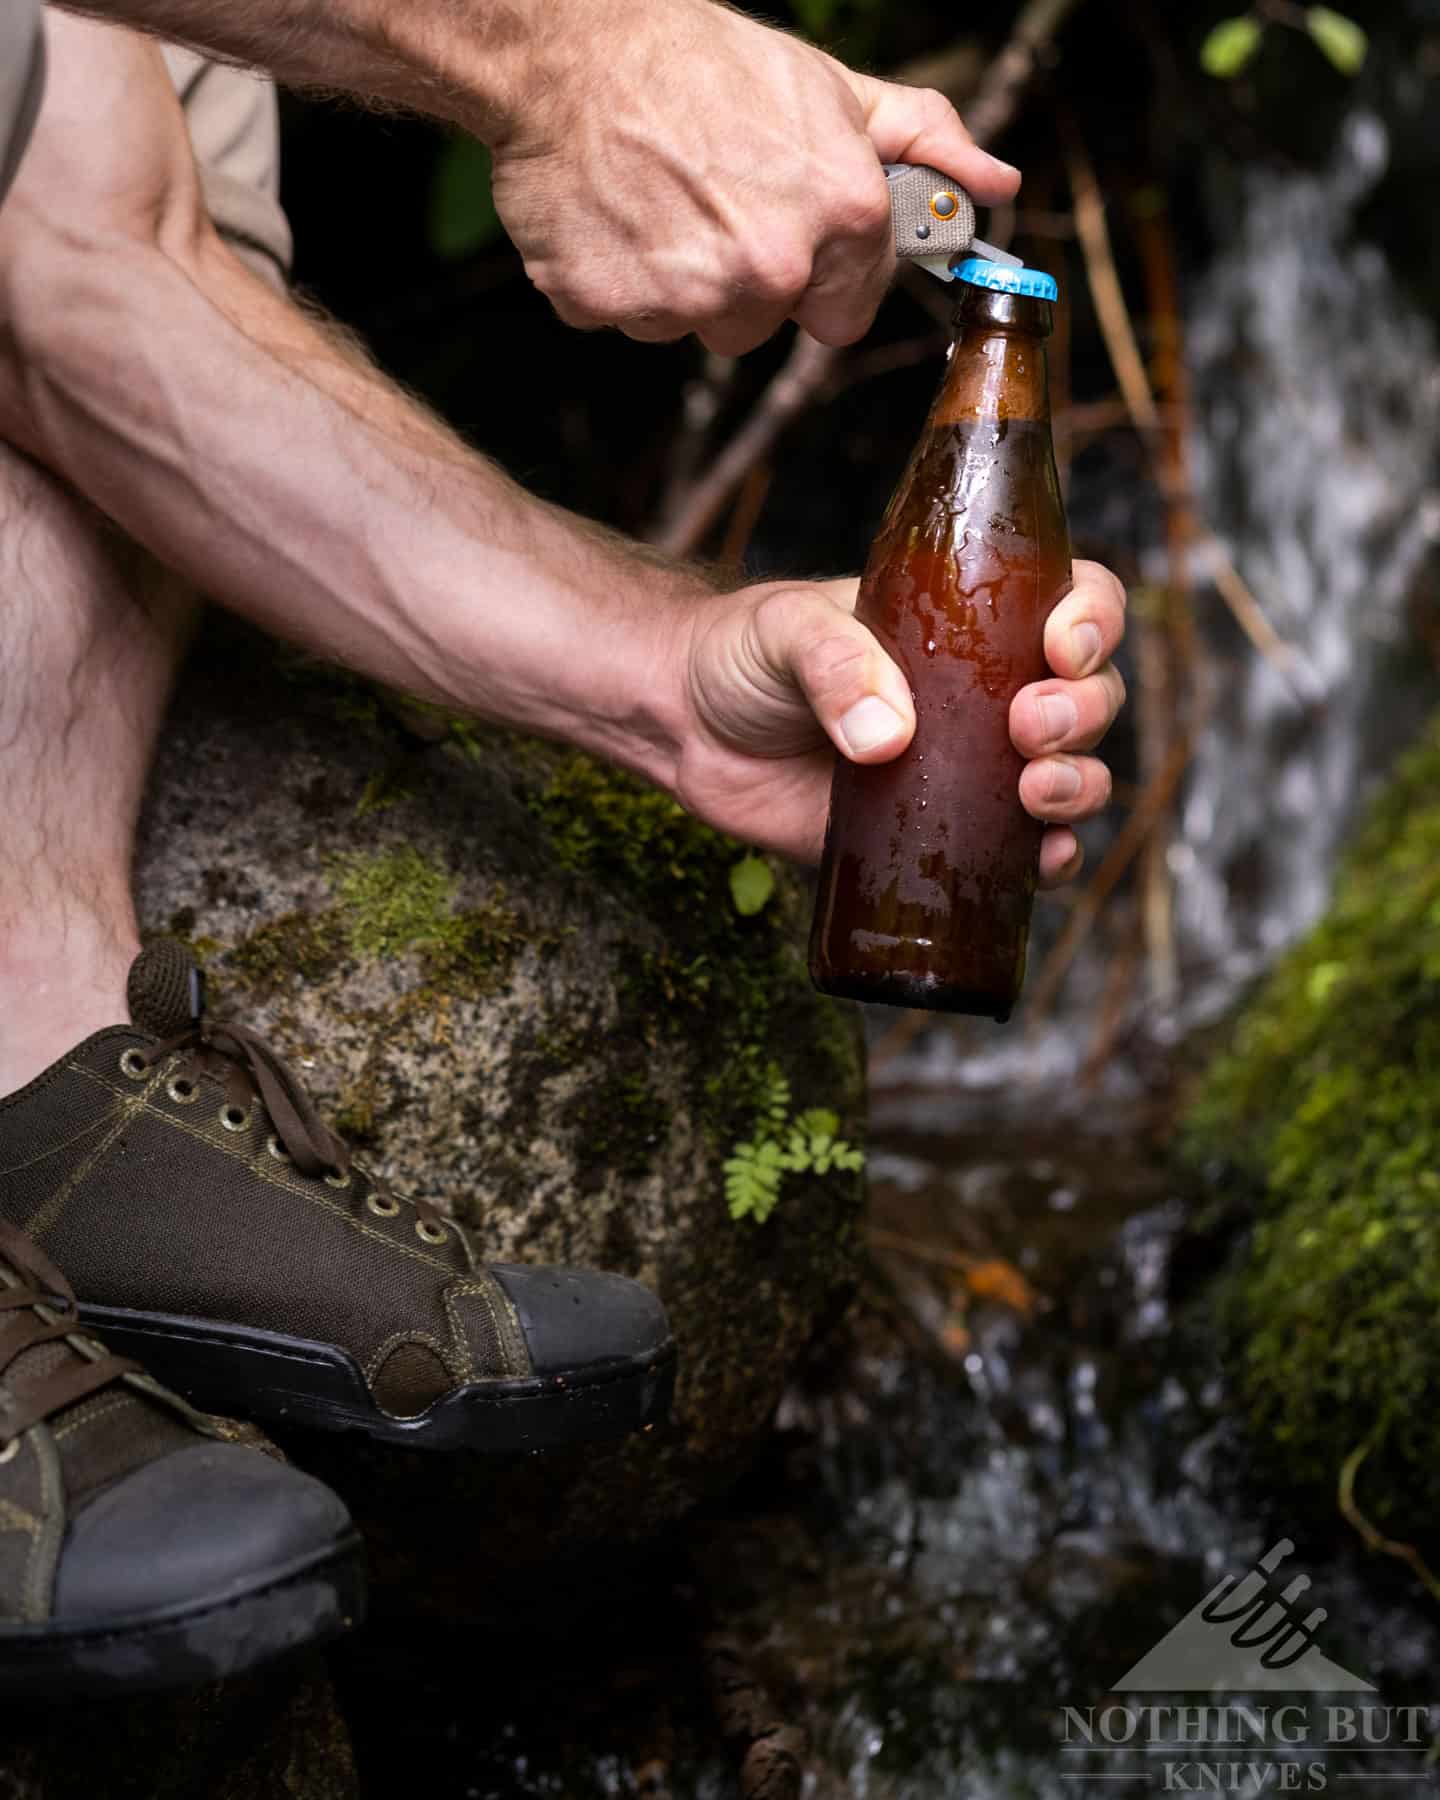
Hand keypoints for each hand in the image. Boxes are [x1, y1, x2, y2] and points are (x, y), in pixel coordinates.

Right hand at [489, 0, 1018, 354]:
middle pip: (764, 327)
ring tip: (658, 203)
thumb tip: (995, 185)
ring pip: (695, 327)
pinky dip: (617, 281)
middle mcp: (771, 266)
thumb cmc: (700, 62)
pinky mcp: (610, 306)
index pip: (845, 314)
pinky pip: (627, 321)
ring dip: (678, 283)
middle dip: (742, 280)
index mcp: (841, 214)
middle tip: (709, 202)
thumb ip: (922, 144)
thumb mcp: (830, 90)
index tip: (787, 238)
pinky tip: (615, 216)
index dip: (819, 279)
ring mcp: (687, 294)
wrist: (568, 50)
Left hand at [676, 561, 1125, 884]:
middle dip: (1083, 712)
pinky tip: (1043, 862)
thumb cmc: (742, 655)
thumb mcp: (784, 631)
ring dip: (1079, 786)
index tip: (1060, 646)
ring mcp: (969, 768)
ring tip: (1034, 790)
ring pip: (1071, 776)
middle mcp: (985, 693)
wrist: (687, 730)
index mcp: (968, 621)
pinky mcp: (939, 837)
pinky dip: (1050, 862)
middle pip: (1088, 696)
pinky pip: (1020, 857)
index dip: (1094, 619)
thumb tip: (885, 738)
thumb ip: (833, 663)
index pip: (1071, 600)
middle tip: (1029, 725)